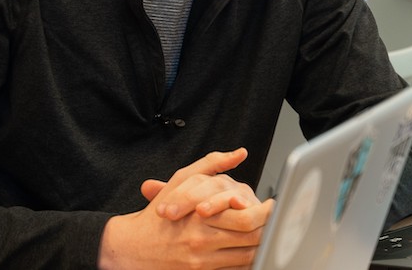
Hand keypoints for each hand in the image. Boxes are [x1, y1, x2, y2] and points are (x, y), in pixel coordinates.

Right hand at [97, 150, 274, 269]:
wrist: (133, 247)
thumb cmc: (157, 215)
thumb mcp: (179, 182)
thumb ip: (210, 164)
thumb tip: (238, 153)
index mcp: (200, 216)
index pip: (246, 217)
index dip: (266, 212)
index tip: (273, 205)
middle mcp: (203, 240)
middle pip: (252, 239)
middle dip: (271, 229)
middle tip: (278, 219)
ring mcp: (204, 261)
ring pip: (249, 256)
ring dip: (263, 245)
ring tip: (269, 233)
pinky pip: (237, 269)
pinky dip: (249, 261)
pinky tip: (252, 249)